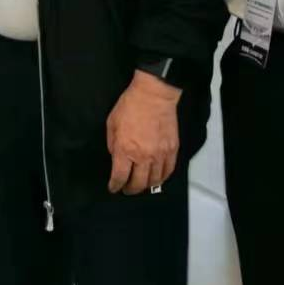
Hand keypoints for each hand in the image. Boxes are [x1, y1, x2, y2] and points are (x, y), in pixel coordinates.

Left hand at [106, 71, 180, 194]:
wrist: (154, 95)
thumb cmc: (130, 105)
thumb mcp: (112, 123)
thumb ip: (112, 143)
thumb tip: (116, 157)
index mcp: (125, 150)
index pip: (120, 177)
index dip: (115, 186)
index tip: (114, 188)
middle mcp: (143, 156)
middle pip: (138, 184)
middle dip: (130, 190)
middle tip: (127, 189)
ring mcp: (159, 154)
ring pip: (155, 181)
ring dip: (147, 186)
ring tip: (142, 185)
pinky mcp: (172, 150)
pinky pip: (168, 171)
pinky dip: (163, 178)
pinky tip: (158, 178)